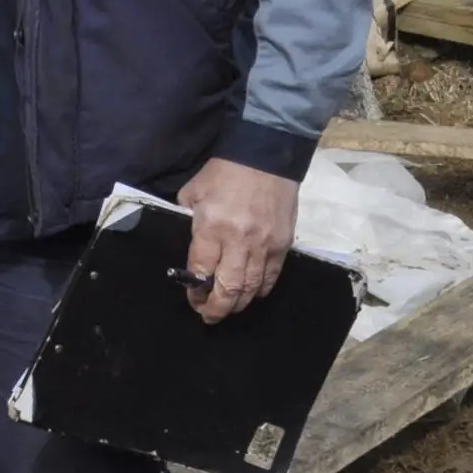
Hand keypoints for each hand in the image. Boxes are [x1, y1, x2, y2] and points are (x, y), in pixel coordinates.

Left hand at [177, 158, 298, 323]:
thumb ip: (189, 218)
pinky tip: (251, 294)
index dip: (195, 291)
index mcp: (211, 227)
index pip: (201, 270)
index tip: (192, 298)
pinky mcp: (283, 245)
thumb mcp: (194, 191)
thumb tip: (191, 246)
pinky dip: (260, 290)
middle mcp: (238, 241)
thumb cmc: (223, 172)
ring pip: (251, 288)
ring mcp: (264, 245)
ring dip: (238, 304)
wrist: (265, 156)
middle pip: (228, 288)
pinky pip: (271, 277)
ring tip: (228, 309)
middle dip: (217, 308)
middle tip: (209, 316)